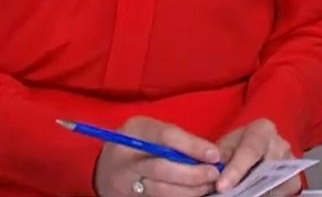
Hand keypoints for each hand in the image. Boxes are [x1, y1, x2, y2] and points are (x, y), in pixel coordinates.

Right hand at [93, 117, 221, 196]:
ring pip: (162, 191)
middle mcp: (126, 158)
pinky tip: (194, 193)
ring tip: (208, 185)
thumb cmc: (138, 144)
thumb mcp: (150, 130)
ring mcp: (126, 183)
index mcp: (133, 132)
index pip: (166, 136)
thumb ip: (175, 138)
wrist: (107, 169)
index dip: (193, 146)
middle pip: (163, 168)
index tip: (214, 154)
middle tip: (214, 174)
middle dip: (193, 173)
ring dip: (190, 190)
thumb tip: (211, 153)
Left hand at [214, 119, 295, 196]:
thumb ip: (220, 157)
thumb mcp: (226, 146)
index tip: (222, 186)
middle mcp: (280, 144)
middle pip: (265, 167)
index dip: (235, 170)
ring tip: (238, 195)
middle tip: (227, 194)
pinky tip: (253, 195)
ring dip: (256, 192)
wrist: (251, 150)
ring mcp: (289, 162)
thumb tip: (213, 173)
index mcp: (263, 131)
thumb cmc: (238, 146)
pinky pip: (282, 192)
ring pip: (274, 182)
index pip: (250, 150)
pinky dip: (267, 195)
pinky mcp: (292, 180)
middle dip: (245, 185)